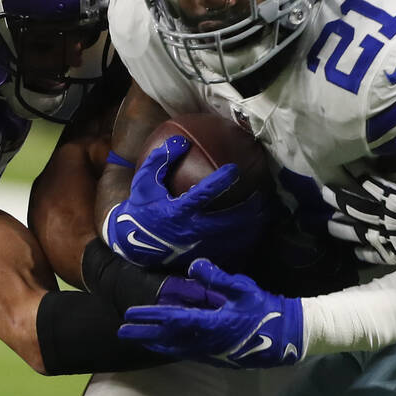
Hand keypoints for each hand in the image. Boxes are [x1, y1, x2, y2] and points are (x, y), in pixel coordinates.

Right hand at [104, 136, 267, 268]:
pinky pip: (227, 253)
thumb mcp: (144, 182)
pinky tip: (253, 234)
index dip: (220, 182)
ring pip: (230, 239)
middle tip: (260, 197)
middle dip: (246, 210)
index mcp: (177, 211)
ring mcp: (197, 246)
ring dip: (249, 226)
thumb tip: (180, 140)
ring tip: (262, 214)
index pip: (202, 195)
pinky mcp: (200, 256)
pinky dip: (243, 244)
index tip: (235, 170)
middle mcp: (190, 230)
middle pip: (226, 221)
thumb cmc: (142, 207)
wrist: (133, 243)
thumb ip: (160, 161)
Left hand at [119, 258, 304, 367]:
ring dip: (155, 343)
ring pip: (175, 348)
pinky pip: (186, 352)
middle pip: (167, 339)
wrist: (286, 336)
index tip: (131, 313)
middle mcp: (206, 341)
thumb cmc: (264, 309)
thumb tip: (194, 266)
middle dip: (144, 334)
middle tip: (122, 331)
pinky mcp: (217, 357)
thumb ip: (217, 278)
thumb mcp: (243, 288)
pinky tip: (165, 345)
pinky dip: (170, 348)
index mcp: (211, 322)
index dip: (150, 316)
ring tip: (138, 339)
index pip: (172, 319)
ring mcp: (211, 352)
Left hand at [322, 174, 395, 264]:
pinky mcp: (395, 254)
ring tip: (329, 224)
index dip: (351, 173)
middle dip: (338, 199)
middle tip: (323, 193)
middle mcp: (384, 216)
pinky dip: (361, 252)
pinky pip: (373, 254)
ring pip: (357, 232)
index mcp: (393, 194)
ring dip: (342, 227)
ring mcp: (388, 237)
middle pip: (354, 207)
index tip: (338, 165)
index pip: (366, 181)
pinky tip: (353, 250)